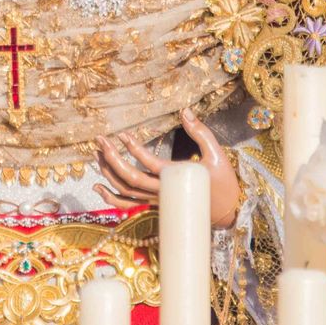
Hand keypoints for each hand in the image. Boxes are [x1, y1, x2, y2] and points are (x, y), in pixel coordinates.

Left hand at [94, 108, 240, 228]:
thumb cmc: (223, 183)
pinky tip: (96, 187)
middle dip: (111, 158)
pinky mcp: (154, 206)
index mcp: (176, 178)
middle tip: (100, 140)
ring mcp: (156, 201)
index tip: (122, 135)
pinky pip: (128, 205)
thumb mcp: (217, 155)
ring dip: (108, 173)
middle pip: (130, 179)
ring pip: (126, 192)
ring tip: (97, 153)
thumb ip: (201, 132)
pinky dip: (110, 198)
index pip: (148, 163)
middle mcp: (162, 192)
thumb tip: (185, 111)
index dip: (133, 148)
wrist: (228, 213)